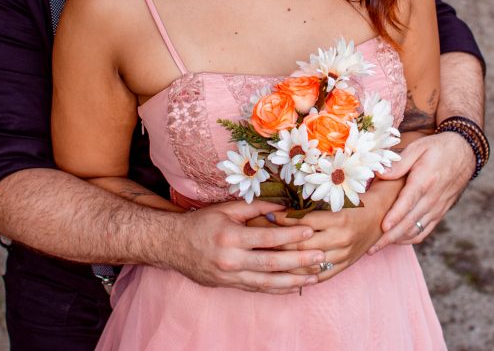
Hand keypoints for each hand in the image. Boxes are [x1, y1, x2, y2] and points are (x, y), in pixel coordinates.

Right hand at [164, 200, 324, 294]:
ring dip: (293, 281)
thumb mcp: (225, 209)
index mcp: (230, 237)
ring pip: (267, 283)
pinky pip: (258, 289)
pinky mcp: (229, 286)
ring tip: (314, 277)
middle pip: (271, 264)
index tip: (310, 231)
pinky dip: (278, 289)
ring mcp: (230, 277)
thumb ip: (254, 208)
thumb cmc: (201, 223)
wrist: (172, 245)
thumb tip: (283, 205)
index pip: (267, 238)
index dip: (290, 236)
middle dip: (299, 262)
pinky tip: (294, 287)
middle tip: (321, 258)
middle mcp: (231, 260)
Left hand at [273, 179, 399, 280]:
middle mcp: (341, 239)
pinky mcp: (344, 266)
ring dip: (284, 259)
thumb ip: (313, 203)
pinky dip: (301, 276)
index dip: (282, 219)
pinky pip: (319, 275)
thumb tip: (280, 202)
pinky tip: (284, 273)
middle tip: (257, 235)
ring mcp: (343, 255)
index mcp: (339, 219)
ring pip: (307, 262)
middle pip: (301, 243)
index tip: (264, 214)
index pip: (303, 222)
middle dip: (276, 239)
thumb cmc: (356, 203)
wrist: (381, 217)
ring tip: (264, 255)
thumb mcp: (338, 199)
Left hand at [369, 132, 474, 252]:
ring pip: (416, 230)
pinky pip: (425, 231)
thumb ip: (399, 163)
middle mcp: (432, 198)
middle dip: (390, 237)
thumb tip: (380, 174)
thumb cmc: (438, 148)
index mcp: (425, 181)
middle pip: (409, 222)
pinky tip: (396, 240)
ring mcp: (437, 208)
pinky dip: (410, 238)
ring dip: (397, 240)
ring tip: (378, 247)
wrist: (465, 153)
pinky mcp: (440, 212)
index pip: (408, 202)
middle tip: (371, 248)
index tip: (383, 227)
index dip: (395, 216)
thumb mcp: (418, 147)